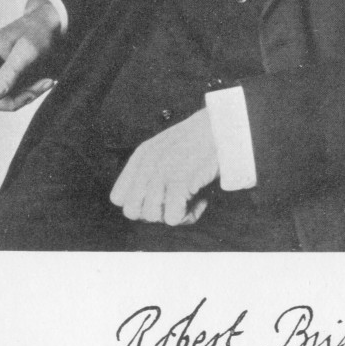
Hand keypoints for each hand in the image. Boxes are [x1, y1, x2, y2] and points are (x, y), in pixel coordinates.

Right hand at [0, 0, 61, 111]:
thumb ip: (11, 71)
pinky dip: (26, 92)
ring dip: (22, 97)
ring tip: (45, 83)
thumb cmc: (39, 31)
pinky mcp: (7, 74)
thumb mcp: (29, 50)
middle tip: (33, 92)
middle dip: (6, 100)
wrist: (53, 23)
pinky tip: (43, 83)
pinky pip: (11, 93)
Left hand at [110, 109, 218, 225]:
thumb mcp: (167, 150)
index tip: (162, 197)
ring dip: (174, 214)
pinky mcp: (179, 180)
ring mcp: (162, 171)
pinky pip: (172, 217)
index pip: (119, 197)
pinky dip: (189, 216)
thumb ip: (150, 173)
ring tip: (192, 197)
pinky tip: (201, 200)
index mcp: (142, 156)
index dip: (140, 204)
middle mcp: (147, 164)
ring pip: (152, 216)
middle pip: (132, 211)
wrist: (225, 127)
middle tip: (176, 201)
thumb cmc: (201, 143)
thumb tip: (147, 209)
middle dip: (153, 213)